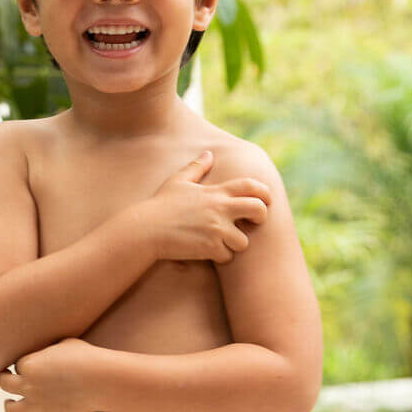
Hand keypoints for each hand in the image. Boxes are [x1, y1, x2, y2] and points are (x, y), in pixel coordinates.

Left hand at [0, 338, 98, 411]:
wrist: (102, 379)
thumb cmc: (86, 356)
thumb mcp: (64, 343)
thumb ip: (49, 349)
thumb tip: (47, 352)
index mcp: (29, 364)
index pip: (17, 364)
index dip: (24, 363)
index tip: (33, 362)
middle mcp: (28, 385)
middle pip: (4, 384)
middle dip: (5, 379)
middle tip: (9, 377)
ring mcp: (37, 405)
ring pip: (10, 410)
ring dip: (9, 405)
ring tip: (11, 401)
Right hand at [144, 150, 270, 264]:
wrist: (146, 229)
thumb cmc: (160, 205)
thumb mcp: (178, 182)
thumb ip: (196, 168)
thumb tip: (209, 154)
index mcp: (215, 192)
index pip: (250, 186)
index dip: (264, 191)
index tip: (265, 199)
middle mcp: (220, 209)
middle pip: (258, 210)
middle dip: (261, 217)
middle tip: (253, 222)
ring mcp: (216, 229)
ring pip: (244, 241)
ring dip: (235, 244)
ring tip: (221, 241)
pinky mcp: (210, 247)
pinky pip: (227, 256)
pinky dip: (219, 256)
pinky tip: (206, 251)